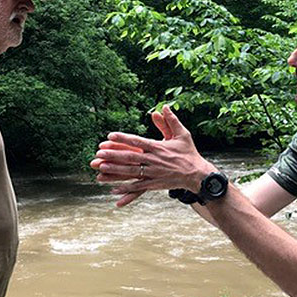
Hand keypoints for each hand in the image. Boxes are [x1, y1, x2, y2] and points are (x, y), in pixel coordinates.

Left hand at [90, 105, 213, 206]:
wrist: (198, 174)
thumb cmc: (189, 153)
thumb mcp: (182, 134)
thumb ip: (171, 121)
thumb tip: (164, 106)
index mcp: (158, 147)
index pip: (138, 141)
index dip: (123, 138)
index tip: (110, 135)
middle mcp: (154, 160)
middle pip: (131, 157)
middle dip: (114, 155)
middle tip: (99, 153)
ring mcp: (154, 173)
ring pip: (131, 172)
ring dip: (115, 170)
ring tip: (101, 168)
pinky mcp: (155, 184)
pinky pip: (138, 187)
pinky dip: (126, 189)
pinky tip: (114, 189)